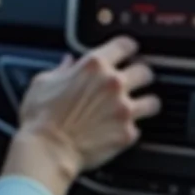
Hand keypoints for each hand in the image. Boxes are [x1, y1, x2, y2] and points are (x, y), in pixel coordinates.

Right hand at [2, 37, 160, 194]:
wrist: (48, 149)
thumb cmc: (41, 116)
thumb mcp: (43, 82)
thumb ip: (60, 70)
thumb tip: (67, 64)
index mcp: (93, 66)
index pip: (124, 45)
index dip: (128, 47)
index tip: (128, 51)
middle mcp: (113, 84)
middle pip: (145, 71)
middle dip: (140, 75)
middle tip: (133, 80)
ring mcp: (123, 109)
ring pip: (152, 101)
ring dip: (145, 102)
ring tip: (138, 106)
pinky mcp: (127, 133)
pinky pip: (138, 127)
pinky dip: (130, 128)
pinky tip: (120, 129)